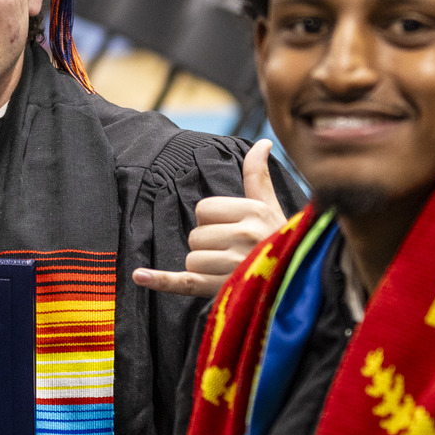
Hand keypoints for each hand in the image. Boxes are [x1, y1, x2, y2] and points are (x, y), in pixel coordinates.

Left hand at [134, 141, 285, 297]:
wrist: (295, 283)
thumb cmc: (279, 243)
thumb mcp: (270, 207)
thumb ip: (258, 176)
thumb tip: (262, 142)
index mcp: (253, 212)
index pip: (203, 209)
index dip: (212, 220)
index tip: (232, 231)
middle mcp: (245, 237)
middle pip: (195, 236)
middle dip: (207, 246)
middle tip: (232, 254)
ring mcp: (234, 266)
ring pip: (191, 260)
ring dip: (203, 268)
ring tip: (229, 271)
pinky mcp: (222, 291)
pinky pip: (184, 282)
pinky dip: (160, 280)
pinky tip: (139, 275)